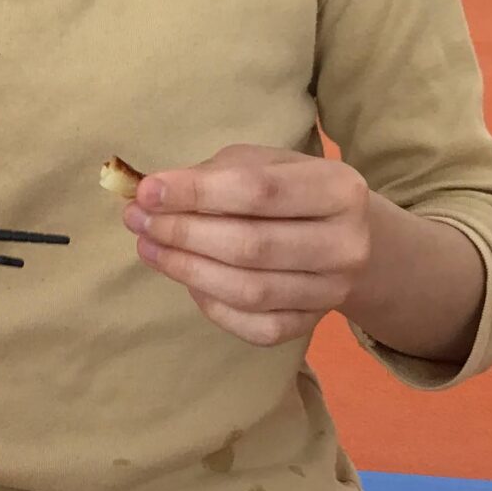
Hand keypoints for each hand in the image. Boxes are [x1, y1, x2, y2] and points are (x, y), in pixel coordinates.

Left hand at [124, 145, 371, 347]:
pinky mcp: (310, 325)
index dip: (196, 193)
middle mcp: (346, 244)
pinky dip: (210, 305)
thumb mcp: (265, 164)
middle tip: (138, 220)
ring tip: (149, 247)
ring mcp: (332, 291)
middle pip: (251, 246)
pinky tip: (186, 279)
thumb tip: (150, 194)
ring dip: (187, 269)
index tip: (146, 191)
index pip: (259, 191)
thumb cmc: (293, 193)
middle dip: (183, 233)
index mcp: (339, 189)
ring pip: (248, 291)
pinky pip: (252, 325)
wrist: (353, 240)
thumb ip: (214, 175)